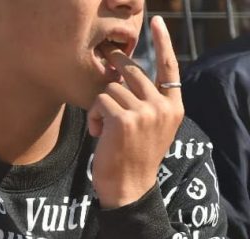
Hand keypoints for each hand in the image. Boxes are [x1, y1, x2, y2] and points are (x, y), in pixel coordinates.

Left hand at [87, 16, 183, 207]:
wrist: (129, 188)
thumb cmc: (133, 159)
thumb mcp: (150, 129)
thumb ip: (148, 103)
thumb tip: (127, 74)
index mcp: (173, 107)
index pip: (169, 67)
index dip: (163, 42)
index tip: (157, 23)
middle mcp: (162, 106)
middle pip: (133, 73)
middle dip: (114, 70)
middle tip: (104, 63)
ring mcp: (145, 112)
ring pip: (112, 88)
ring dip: (100, 106)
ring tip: (102, 128)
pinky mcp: (124, 120)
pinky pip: (100, 102)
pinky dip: (93, 117)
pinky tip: (97, 134)